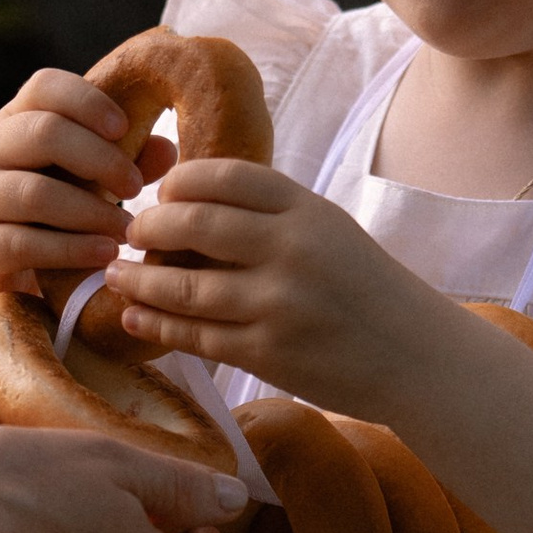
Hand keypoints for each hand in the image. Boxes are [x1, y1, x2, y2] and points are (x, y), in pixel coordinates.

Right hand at [0, 67, 174, 332]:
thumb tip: (167, 149)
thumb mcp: (85, 182)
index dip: (88, 102)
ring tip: (129, 230)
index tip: (125, 129)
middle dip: (100, 159)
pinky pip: (25, 244)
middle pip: (43, 132)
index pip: (44, 87)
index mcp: (12, 122)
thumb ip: (122, 161)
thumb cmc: (50, 217)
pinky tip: (106, 256)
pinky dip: (72, 250)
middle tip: (137, 187)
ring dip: (92, 212)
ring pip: (36, 194)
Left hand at [118, 160, 445, 417]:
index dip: (179, 181)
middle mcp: (291, 249)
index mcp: (306, 210)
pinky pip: (195, 335)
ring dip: (139, 279)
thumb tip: (189, 202)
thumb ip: (271, 214)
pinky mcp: (268, 353)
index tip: (161, 193)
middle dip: (149, 226)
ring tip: (116, 274)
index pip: (223, 176)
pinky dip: (157, 324)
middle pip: (193, 223)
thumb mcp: (328, 230)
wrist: (416, 356)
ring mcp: (278, 304)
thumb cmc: (365, 289)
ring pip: (184, 284)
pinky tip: (135, 317)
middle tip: (131, 233)